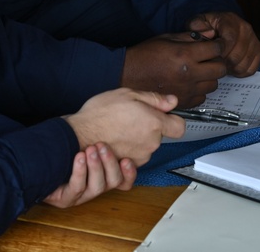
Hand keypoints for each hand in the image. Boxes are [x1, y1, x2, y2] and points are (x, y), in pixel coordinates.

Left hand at [42, 142, 135, 207]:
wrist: (33, 162)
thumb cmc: (60, 147)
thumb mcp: (81, 138)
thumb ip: (96, 134)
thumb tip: (112, 116)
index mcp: (102, 176)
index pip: (124, 181)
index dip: (129, 173)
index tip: (126, 158)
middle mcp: (94, 187)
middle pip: (113, 182)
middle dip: (110, 163)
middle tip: (101, 145)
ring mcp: (80, 196)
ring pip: (98, 187)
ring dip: (96, 167)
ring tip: (90, 150)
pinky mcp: (66, 200)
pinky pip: (77, 188)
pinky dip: (80, 172)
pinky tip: (78, 157)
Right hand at [65, 88, 184, 165]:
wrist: (79, 135)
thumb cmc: (99, 114)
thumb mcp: (128, 94)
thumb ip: (154, 99)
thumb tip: (171, 101)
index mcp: (154, 123)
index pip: (180, 127)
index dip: (173, 120)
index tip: (164, 115)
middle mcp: (150, 143)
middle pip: (160, 135)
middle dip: (150, 127)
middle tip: (132, 117)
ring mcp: (140, 156)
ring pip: (147, 146)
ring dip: (138, 139)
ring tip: (120, 129)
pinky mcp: (129, 165)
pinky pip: (136, 157)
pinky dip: (129, 150)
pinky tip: (118, 141)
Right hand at [121, 33, 226, 107]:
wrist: (127, 74)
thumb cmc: (146, 54)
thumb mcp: (167, 38)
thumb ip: (190, 36)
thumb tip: (211, 34)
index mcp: (185, 55)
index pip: (216, 49)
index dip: (218, 45)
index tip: (215, 45)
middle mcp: (189, 73)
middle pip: (220, 69)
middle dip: (217, 61)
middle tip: (209, 59)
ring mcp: (187, 90)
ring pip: (214, 85)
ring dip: (209, 77)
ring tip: (199, 72)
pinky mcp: (183, 102)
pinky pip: (202, 97)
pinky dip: (199, 91)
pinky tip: (190, 84)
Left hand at [187, 12, 259, 76]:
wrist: (221, 25)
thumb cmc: (207, 27)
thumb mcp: (197, 22)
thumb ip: (196, 26)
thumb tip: (204, 34)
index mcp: (230, 20)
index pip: (230, 40)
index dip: (220, 53)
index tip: (212, 58)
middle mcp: (245, 28)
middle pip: (237, 55)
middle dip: (224, 63)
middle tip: (215, 64)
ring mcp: (254, 40)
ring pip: (244, 64)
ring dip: (231, 69)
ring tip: (222, 65)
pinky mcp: (259, 50)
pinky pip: (251, 69)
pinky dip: (240, 72)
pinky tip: (232, 67)